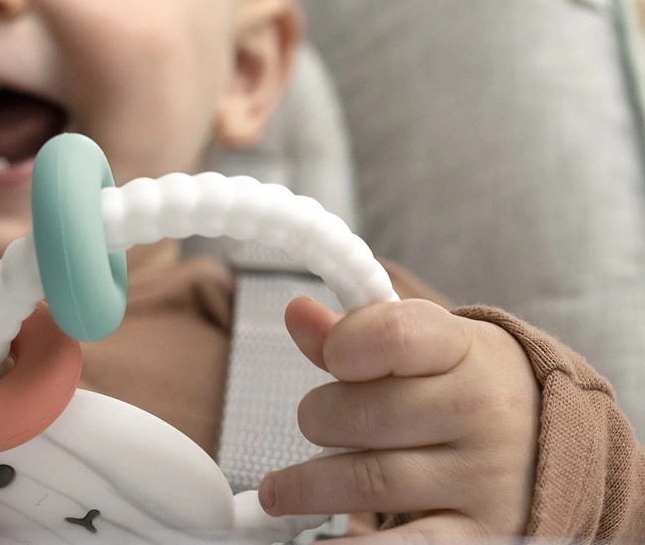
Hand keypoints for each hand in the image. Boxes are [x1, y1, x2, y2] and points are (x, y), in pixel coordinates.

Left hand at [259, 297, 539, 539]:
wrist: (555, 442)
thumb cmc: (467, 383)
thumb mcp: (426, 345)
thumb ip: (357, 333)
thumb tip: (297, 314)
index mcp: (464, 349)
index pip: (393, 335)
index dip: (344, 345)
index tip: (332, 357)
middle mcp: (481, 411)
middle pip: (366, 414)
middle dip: (319, 418)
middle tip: (314, 423)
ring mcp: (485, 479)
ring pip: (370, 481)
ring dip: (309, 486)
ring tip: (280, 490)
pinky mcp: (484, 536)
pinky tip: (320, 544)